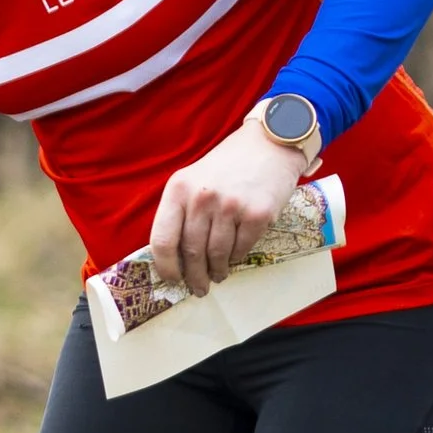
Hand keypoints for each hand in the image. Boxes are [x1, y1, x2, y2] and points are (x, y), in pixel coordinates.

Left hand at [147, 128, 309, 296]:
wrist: (269, 144)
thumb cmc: (228, 166)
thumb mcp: (194, 179)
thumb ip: (182, 211)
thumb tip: (174, 256)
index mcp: (179, 189)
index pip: (162, 239)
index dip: (165, 267)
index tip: (171, 279)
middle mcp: (202, 197)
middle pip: (191, 252)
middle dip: (193, 277)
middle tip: (198, 288)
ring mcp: (230, 206)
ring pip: (216, 255)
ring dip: (216, 271)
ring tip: (217, 276)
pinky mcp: (258, 214)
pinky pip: (241, 249)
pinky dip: (236, 259)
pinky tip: (234, 259)